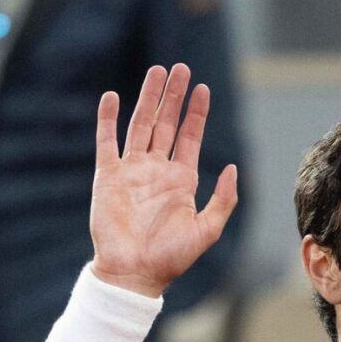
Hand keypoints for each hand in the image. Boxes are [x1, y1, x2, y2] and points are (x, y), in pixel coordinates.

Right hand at [89, 64, 237, 298]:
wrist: (134, 273)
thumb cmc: (171, 258)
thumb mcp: (208, 230)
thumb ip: (223, 199)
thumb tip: (233, 168)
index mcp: (181, 181)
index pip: (190, 138)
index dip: (196, 113)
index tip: (203, 89)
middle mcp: (156, 171)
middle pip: (166, 123)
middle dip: (174, 96)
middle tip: (180, 68)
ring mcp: (132, 171)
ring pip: (140, 125)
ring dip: (148, 98)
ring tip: (156, 72)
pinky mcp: (108, 176)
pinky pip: (107, 141)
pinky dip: (108, 118)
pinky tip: (113, 97)